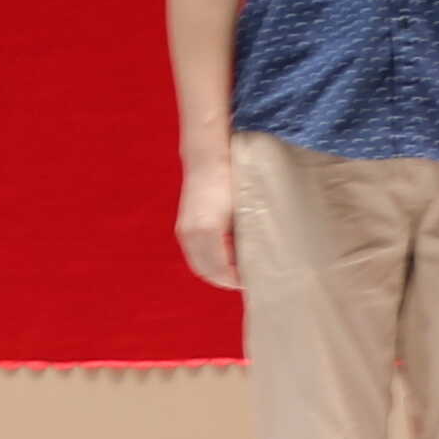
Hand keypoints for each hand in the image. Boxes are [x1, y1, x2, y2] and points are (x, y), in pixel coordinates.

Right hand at [174, 148, 239, 291]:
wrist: (207, 157)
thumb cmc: (229, 178)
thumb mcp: (242, 209)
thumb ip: (244, 234)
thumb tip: (255, 256)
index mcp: (207, 231)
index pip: (221, 269)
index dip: (235, 280)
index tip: (251, 281)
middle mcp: (192, 234)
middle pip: (207, 271)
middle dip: (224, 280)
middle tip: (245, 281)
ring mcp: (185, 230)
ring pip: (199, 264)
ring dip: (215, 272)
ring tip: (235, 272)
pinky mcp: (184, 226)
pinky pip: (194, 253)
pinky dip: (207, 261)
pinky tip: (222, 257)